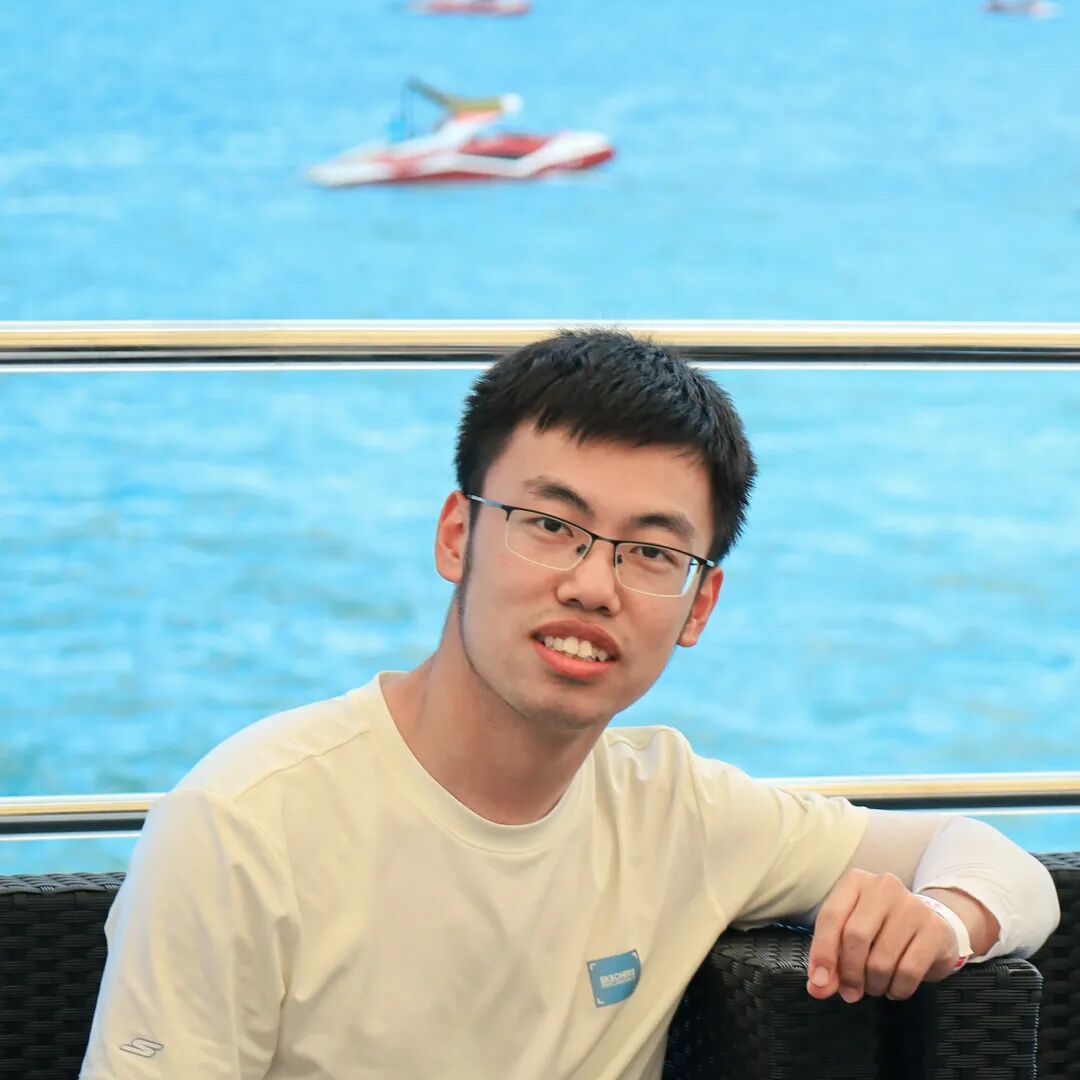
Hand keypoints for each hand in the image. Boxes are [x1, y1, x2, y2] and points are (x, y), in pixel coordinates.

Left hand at [806, 869, 960, 1002]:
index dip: (822, 953)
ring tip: (875, 986)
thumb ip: (831, 959)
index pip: (830, 916)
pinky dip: (897, 989)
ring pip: (881, 960)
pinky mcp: (935, 929)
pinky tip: (895, 988)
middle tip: (850, 993)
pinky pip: (908, 972)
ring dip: (873, 985)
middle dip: (849, 973)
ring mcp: (912, 906)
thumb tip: (817, 987)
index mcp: (855, 881)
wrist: (930, 927)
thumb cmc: (880, 929)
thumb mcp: (849, 935)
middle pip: (855, 937)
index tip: (818, 983)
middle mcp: (883, 886)